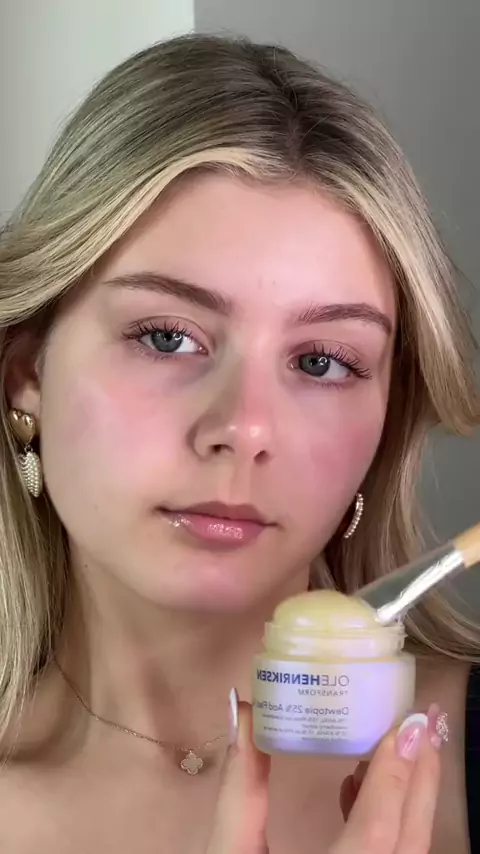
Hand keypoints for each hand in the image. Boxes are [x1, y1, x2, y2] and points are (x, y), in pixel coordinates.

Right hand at [206, 695, 443, 853]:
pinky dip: (389, 823)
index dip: (393, 776)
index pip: (374, 832)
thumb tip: (244, 709)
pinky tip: (358, 788)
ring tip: (400, 744)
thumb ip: (240, 786)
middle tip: (422, 720)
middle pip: (409, 841)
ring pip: (409, 852)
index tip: (406, 724)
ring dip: (411, 797)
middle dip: (421, 777)